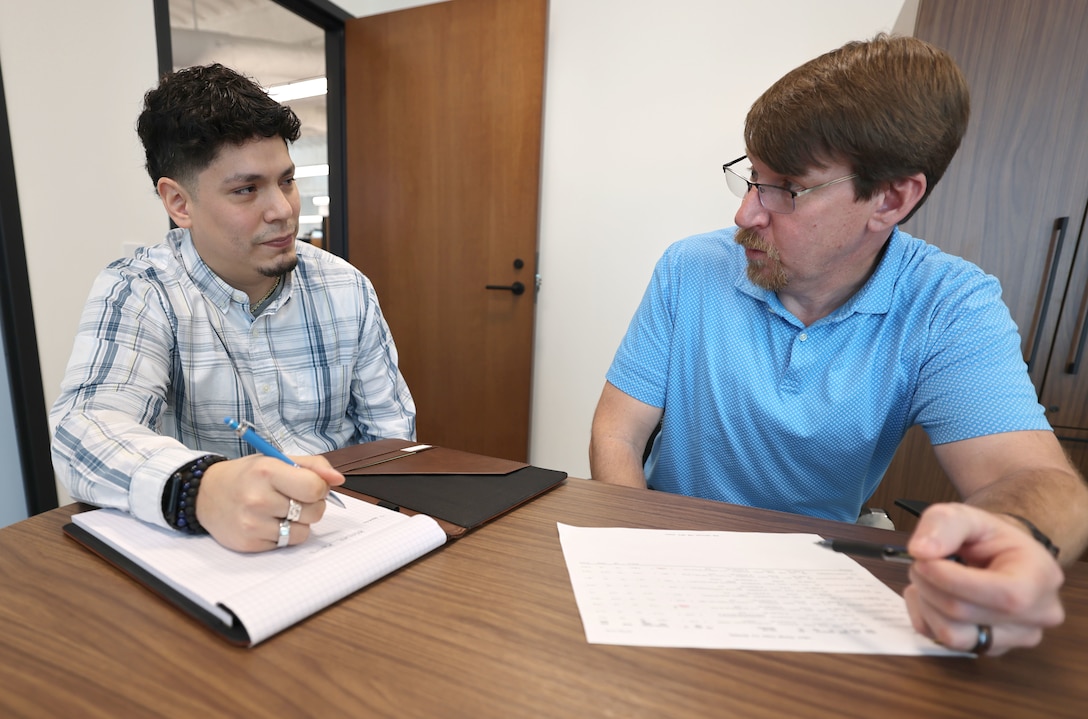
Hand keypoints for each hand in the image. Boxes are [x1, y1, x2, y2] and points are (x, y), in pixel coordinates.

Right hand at [194, 454, 345, 551]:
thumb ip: (313, 466)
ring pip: (302, 532)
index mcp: (267, 472)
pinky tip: (268, 522)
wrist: (205, 494)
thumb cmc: (247, 475)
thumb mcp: (277, 459)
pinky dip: (283, 535)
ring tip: (280, 511)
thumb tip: (339, 479)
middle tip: (295, 498)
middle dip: (312, 505)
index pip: (315, 488)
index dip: (319, 488)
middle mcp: (258, 499)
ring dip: (298, 522)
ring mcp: (252, 524)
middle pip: (314, 512)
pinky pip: (285, 544)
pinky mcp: (249, 544)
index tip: (310, 486)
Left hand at [903, 502, 1064, 655]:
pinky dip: (926, 618)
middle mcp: (1035, 616)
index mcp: (1040, 579)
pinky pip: (943, 643)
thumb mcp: (967, 515)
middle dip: (929, 585)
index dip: (949, 578)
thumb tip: (921, 551)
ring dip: (926, 604)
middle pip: (965, 613)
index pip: (1000, 595)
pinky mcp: (988, 649)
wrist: (1000, 555)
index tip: (922, 560)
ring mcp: (1014, 639)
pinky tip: (932, 597)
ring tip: (928, 580)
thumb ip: (944, 524)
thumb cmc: (988, 536)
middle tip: (920, 564)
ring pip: (952, 635)